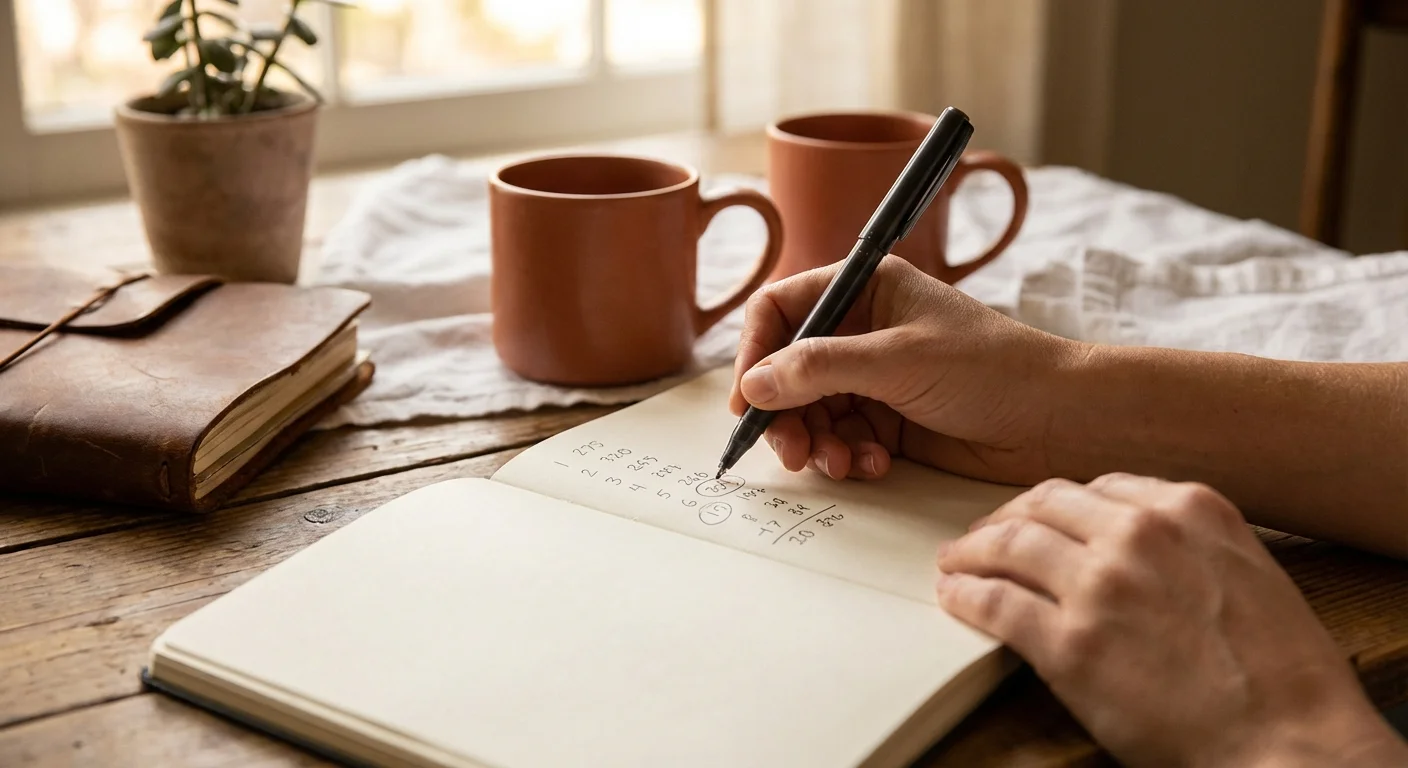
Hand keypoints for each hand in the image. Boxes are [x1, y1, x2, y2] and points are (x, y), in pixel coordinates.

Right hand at [729, 256, 1079, 483]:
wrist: (1057, 420)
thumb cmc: (992, 368)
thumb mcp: (898, 360)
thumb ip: (820, 369)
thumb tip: (754, 384)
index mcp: (866, 289)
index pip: (782, 309)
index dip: (755, 351)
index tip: (747, 399)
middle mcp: (863, 330)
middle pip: (788, 369)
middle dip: (784, 413)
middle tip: (789, 451)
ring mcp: (875, 378)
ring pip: (811, 411)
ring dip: (816, 442)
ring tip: (839, 464)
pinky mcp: (889, 421)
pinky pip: (842, 439)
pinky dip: (847, 457)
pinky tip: (872, 466)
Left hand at [936, 473, 1407, 767]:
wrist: (1290, 740)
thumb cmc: (1281, 671)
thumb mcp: (1248, 571)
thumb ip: (1190, 543)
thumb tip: (1138, 541)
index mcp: (1189, 509)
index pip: (1098, 487)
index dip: (1056, 504)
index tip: (1038, 518)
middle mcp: (1139, 534)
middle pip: (1044, 505)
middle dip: (1005, 518)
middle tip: (983, 536)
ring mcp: (1100, 585)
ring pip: (1010, 546)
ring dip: (972, 551)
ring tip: (954, 562)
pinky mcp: (1069, 643)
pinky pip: (996, 604)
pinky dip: (966, 596)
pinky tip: (954, 597)